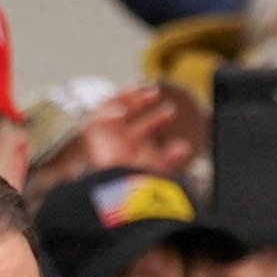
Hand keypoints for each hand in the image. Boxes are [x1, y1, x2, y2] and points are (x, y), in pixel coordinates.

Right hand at [77, 83, 195, 176]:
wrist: (112, 188)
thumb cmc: (134, 183)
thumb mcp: (156, 170)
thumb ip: (170, 158)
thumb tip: (185, 147)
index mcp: (132, 151)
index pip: (144, 129)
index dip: (156, 118)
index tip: (169, 110)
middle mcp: (117, 142)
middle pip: (128, 114)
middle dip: (141, 101)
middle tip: (155, 92)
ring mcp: (104, 136)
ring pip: (112, 109)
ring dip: (124, 97)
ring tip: (137, 88)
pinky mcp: (91, 134)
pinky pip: (96, 115)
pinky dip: (107, 110)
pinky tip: (120, 113)